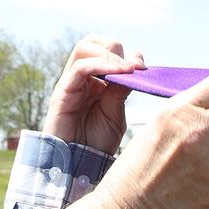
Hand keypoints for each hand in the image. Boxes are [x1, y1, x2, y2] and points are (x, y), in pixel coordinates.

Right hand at [42, 36, 145, 153]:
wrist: (79, 166)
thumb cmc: (96, 144)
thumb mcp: (116, 114)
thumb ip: (121, 91)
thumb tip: (134, 69)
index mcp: (97, 81)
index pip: (109, 51)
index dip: (130, 55)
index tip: (145, 70)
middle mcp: (82, 78)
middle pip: (94, 42)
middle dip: (116, 48)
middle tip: (133, 67)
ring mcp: (71, 83)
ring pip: (84, 48)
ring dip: (110, 55)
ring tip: (127, 70)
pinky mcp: (62, 92)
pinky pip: (79, 68)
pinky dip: (100, 65)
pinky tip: (117, 74)